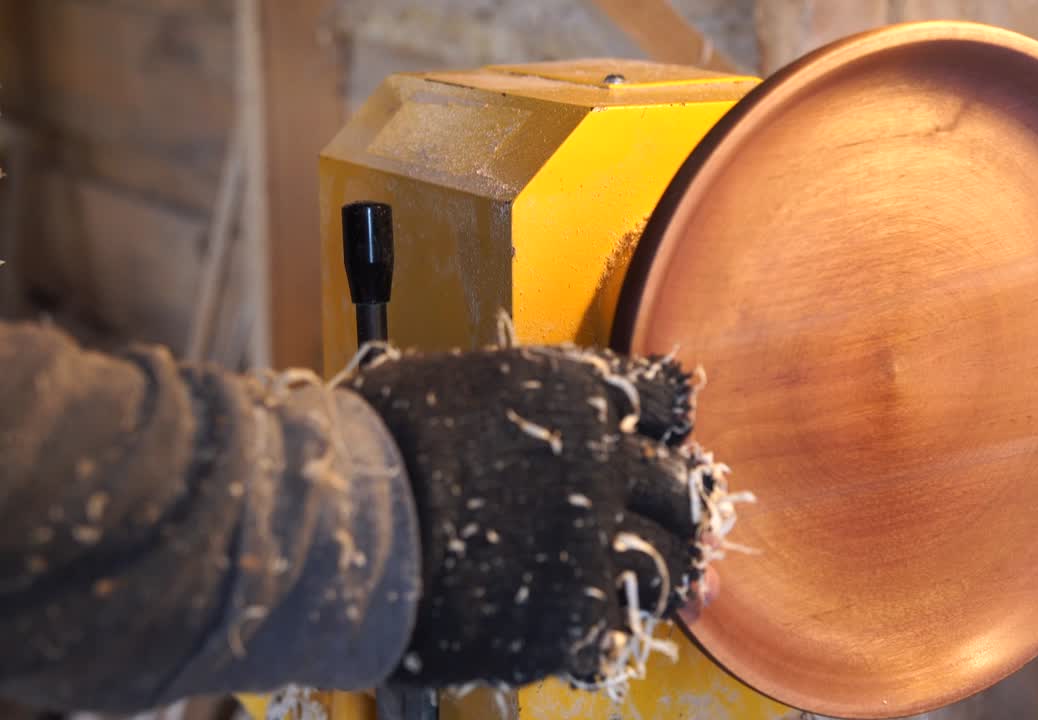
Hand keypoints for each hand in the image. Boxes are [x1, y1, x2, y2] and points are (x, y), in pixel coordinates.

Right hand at [348, 344, 728, 693]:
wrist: (342, 521)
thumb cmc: (378, 443)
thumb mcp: (459, 385)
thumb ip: (526, 402)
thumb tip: (538, 417)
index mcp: (579, 395)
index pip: (664, 401)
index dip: (663, 425)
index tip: (657, 440)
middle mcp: (604, 464)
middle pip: (680, 485)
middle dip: (673, 502)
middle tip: (658, 517)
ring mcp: (594, 544)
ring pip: (673, 562)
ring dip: (665, 569)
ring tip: (643, 577)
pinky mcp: (572, 617)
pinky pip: (623, 627)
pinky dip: (610, 627)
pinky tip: (585, 623)